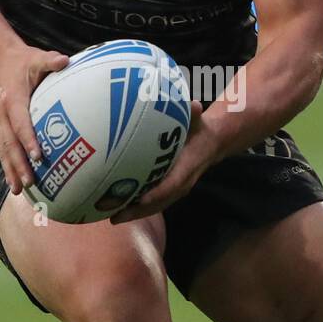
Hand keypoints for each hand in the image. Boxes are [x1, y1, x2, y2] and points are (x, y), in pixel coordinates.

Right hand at [0, 41, 69, 192]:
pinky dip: (8, 167)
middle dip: (18, 164)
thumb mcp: (37, 57)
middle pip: (9, 143)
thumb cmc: (25, 61)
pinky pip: (3, 150)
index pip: (20, 122)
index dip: (28, 139)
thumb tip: (65, 60)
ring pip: (3, 150)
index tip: (38, 155)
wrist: (0, 60)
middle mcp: (2, 113)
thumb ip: (51, 60)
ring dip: (10, 170)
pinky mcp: (0, 127)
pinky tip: (14, 184)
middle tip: (29, 182)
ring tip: (19, 190)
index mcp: (12, 99)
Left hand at [109, 101, 217, 222]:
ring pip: (155, 206)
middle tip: (115, 216)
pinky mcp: (169, 190)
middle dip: (138, 211)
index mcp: (188, 168)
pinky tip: (117, 207)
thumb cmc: (200, 130)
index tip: (140, 199)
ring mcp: (175, 189)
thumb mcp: (198, 120)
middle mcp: (181, 183)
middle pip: (159, 203)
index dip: (157, 194)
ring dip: (134, 213)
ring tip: (111, 217)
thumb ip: (194, 114)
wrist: (211, 143)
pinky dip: (136, 207)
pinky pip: (153, 202)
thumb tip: (193, 104)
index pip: (172, 185)